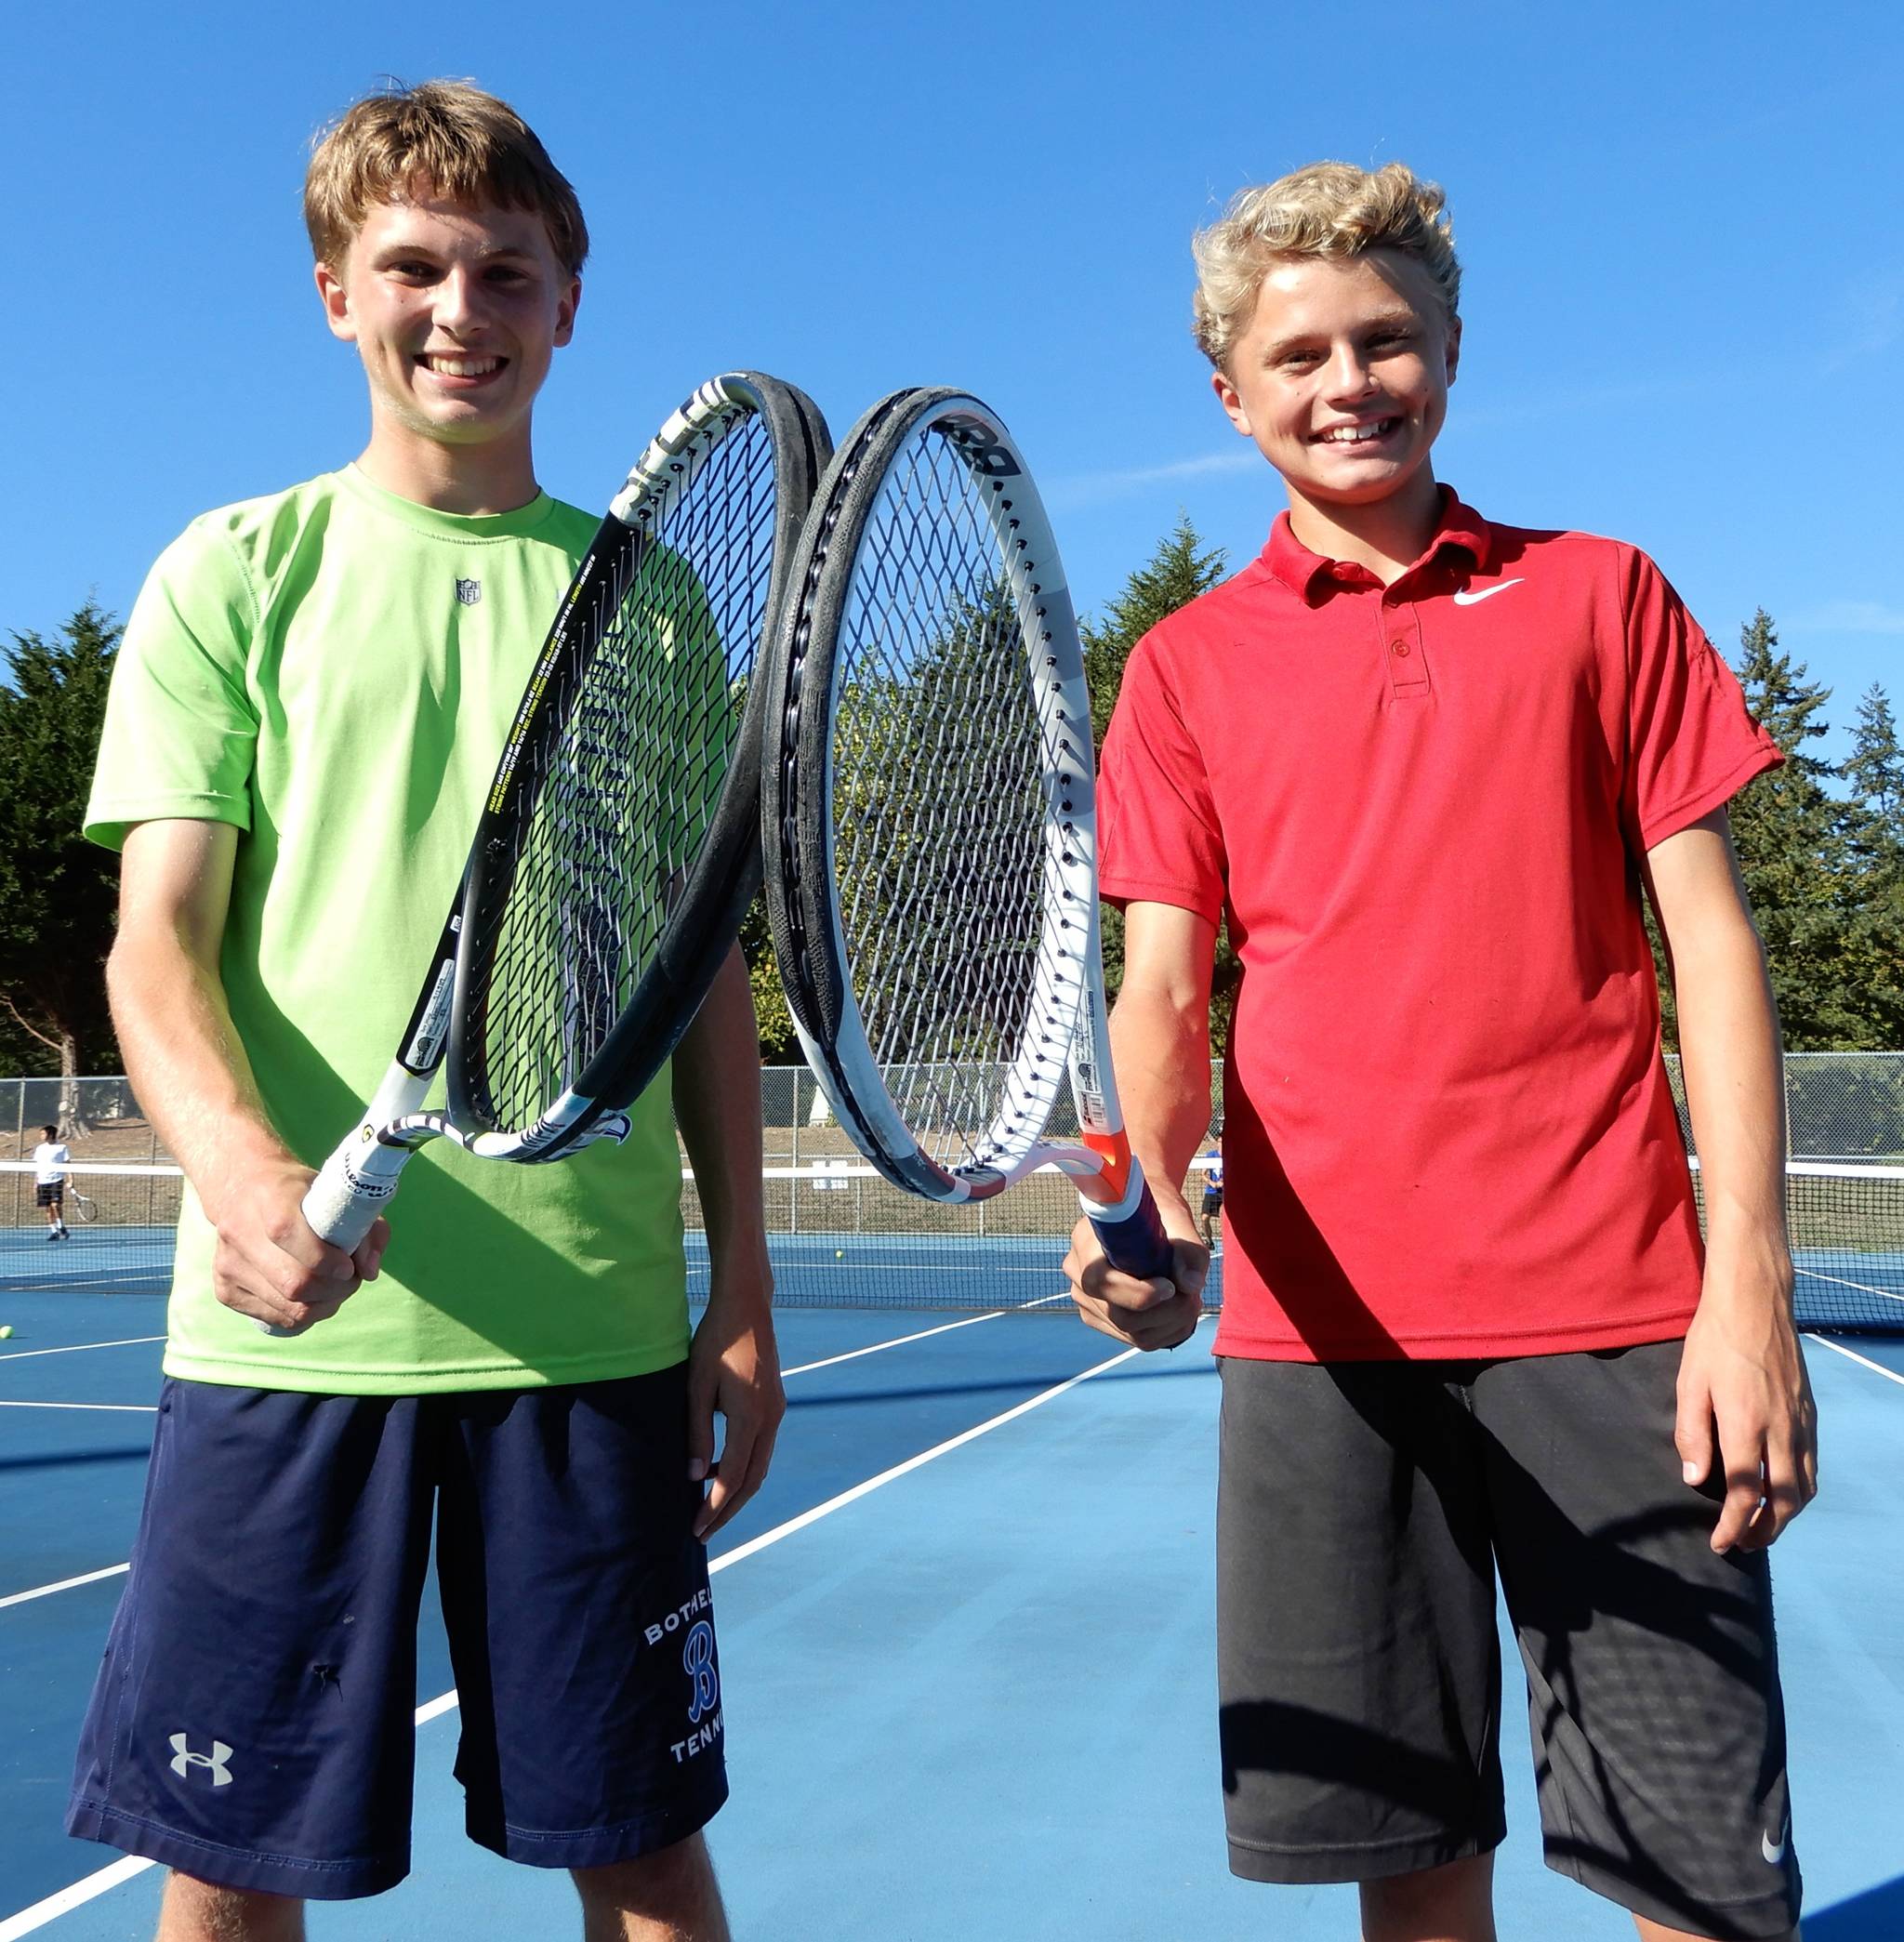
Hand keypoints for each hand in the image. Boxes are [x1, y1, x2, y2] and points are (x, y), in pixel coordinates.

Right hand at [208, 1157, 386, 1334]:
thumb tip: (370, 1271)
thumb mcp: (338, 1195)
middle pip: (293, 1282)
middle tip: (349, 1280)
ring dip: (323, 1305)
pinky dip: (303, 1315)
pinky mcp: (224, 1290)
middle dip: (334, 1289)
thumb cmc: (301, 1193)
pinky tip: (313, 1297)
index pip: (288, 1234)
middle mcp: (239, 1231)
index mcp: (268, 1198)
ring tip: (335, 1288)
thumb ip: (367, 1228)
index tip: (349, 1266)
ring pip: (287, 1307)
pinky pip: (274, 1318)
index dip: (326, 1260)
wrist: (243, 1189)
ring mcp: (227, 1264)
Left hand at [687, 1278, 783, 1540]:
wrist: (747, 1307)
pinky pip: (762, 1448)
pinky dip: (744, 1469)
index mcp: (751, 1416)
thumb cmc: (716, 1340)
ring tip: (711, 1511)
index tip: (695, 1527)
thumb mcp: (697, 1386)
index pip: (734, 1476)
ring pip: (760, 1466)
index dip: (715, 1506)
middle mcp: (771, 1418)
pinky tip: (722, 1473)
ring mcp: (777, 1411)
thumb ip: (697, 1432)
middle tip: (702, 1533)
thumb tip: (696, 1476)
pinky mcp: (775, 1404)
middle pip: (753, 1480)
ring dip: (737, 1492)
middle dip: (728, 1510)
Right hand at [1064, 1213, 1206, 1351]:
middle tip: (1194, 1297)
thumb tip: (1190, 1285)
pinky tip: (1178, 1311)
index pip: (1103, 1283)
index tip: (1172, 1287)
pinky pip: (1134, 1337)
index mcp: (1087, 1242)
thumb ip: (1187, 1252)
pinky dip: (1164, 1331)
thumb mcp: (1180, 1224)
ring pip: (1131, 1332)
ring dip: (1170, 1323)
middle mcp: (1078, 1273)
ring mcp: (1085, 1299)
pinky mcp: (1099, 1316)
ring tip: (1190, 1300)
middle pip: (1120, 1316)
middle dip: (1166, 1312)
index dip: (1140, 1293)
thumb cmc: (1159, 1217)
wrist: (1143, 1220)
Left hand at [1676, 1262, 1817, 1552]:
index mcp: (1746, 1424)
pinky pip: (1812, 1463)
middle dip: (1765, 1531)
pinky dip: (1801, 1489)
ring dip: (1787, 1516)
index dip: (1734, 1526)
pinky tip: (1784, 1490)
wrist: (1755, 1301)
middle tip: (1743, 1545)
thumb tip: (1695, 1478)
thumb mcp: (1689, 1384)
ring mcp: (1801, 1421)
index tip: (1720, 1543)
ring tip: (1764, 1527)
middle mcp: (1781, 1429)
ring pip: (1806, 1487)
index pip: (1745, 1493)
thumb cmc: (1714, 1339)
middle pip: (1784, 1501)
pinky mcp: (1810, 1412)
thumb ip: (1692, 1433)